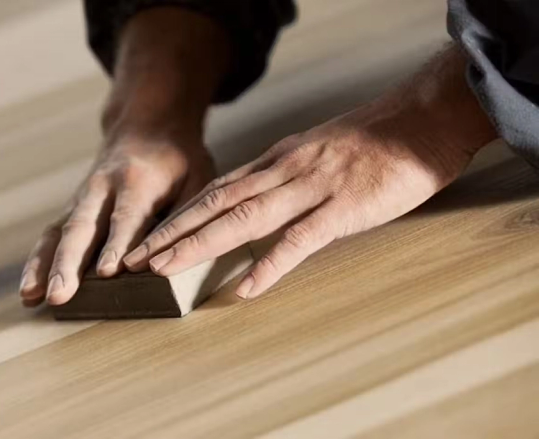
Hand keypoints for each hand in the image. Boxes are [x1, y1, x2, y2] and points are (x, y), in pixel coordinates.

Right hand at [19, 131, 213, 305]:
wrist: (146, 125)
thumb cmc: (178, 160)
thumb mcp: (196, 179)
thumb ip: (185, 217)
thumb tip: (173, 259)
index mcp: (138, 179)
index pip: (127, 216)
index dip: (118, 244)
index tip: (107, 272)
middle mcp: (102, 187)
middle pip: (82, 227)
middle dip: (69, 263)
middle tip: (61, 294)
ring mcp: (82, 197)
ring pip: (58, 233)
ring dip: (44, 266)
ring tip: (31, 296)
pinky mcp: (72, 208)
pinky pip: (51, 236)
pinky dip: (37, 263)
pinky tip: (29, 292)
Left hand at [123, 46, 496, 299]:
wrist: (422, 119)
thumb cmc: (373, 142)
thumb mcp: (316, 152)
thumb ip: (286, 176)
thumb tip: (258, 200)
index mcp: (277, 161)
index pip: (217, 190)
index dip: (180, 216)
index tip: (151, 238)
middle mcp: (283, 172)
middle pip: (216, 204)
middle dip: (173, 232)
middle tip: (136, 258)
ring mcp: (310, 188)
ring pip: (243, 219)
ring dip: (199, 244)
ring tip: (164, 268)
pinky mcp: (342, 207)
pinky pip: (299, 240)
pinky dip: (270, 265)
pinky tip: (246, 289)